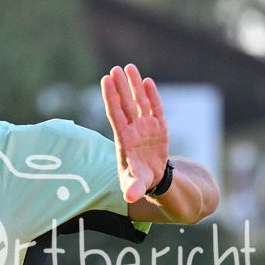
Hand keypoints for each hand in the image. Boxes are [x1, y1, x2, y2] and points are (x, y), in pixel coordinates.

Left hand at [101, 64, 169, 202]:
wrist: (153, 179)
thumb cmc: (138, 180)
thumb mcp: (134, 186)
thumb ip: (133, 188)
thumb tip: (131, 197)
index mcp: (124, 140)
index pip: (116, 115)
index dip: (111, 98)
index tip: (106, 81)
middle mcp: (133, 129)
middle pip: (125, 104)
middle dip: (120, 87)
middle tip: (115, 69)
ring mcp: (146, 127)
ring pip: (139, 102)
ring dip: (134, 85)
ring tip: (129, 67)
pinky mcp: (159, 127)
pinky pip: (155, 108)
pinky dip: (152, 95)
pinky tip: (146, 81)